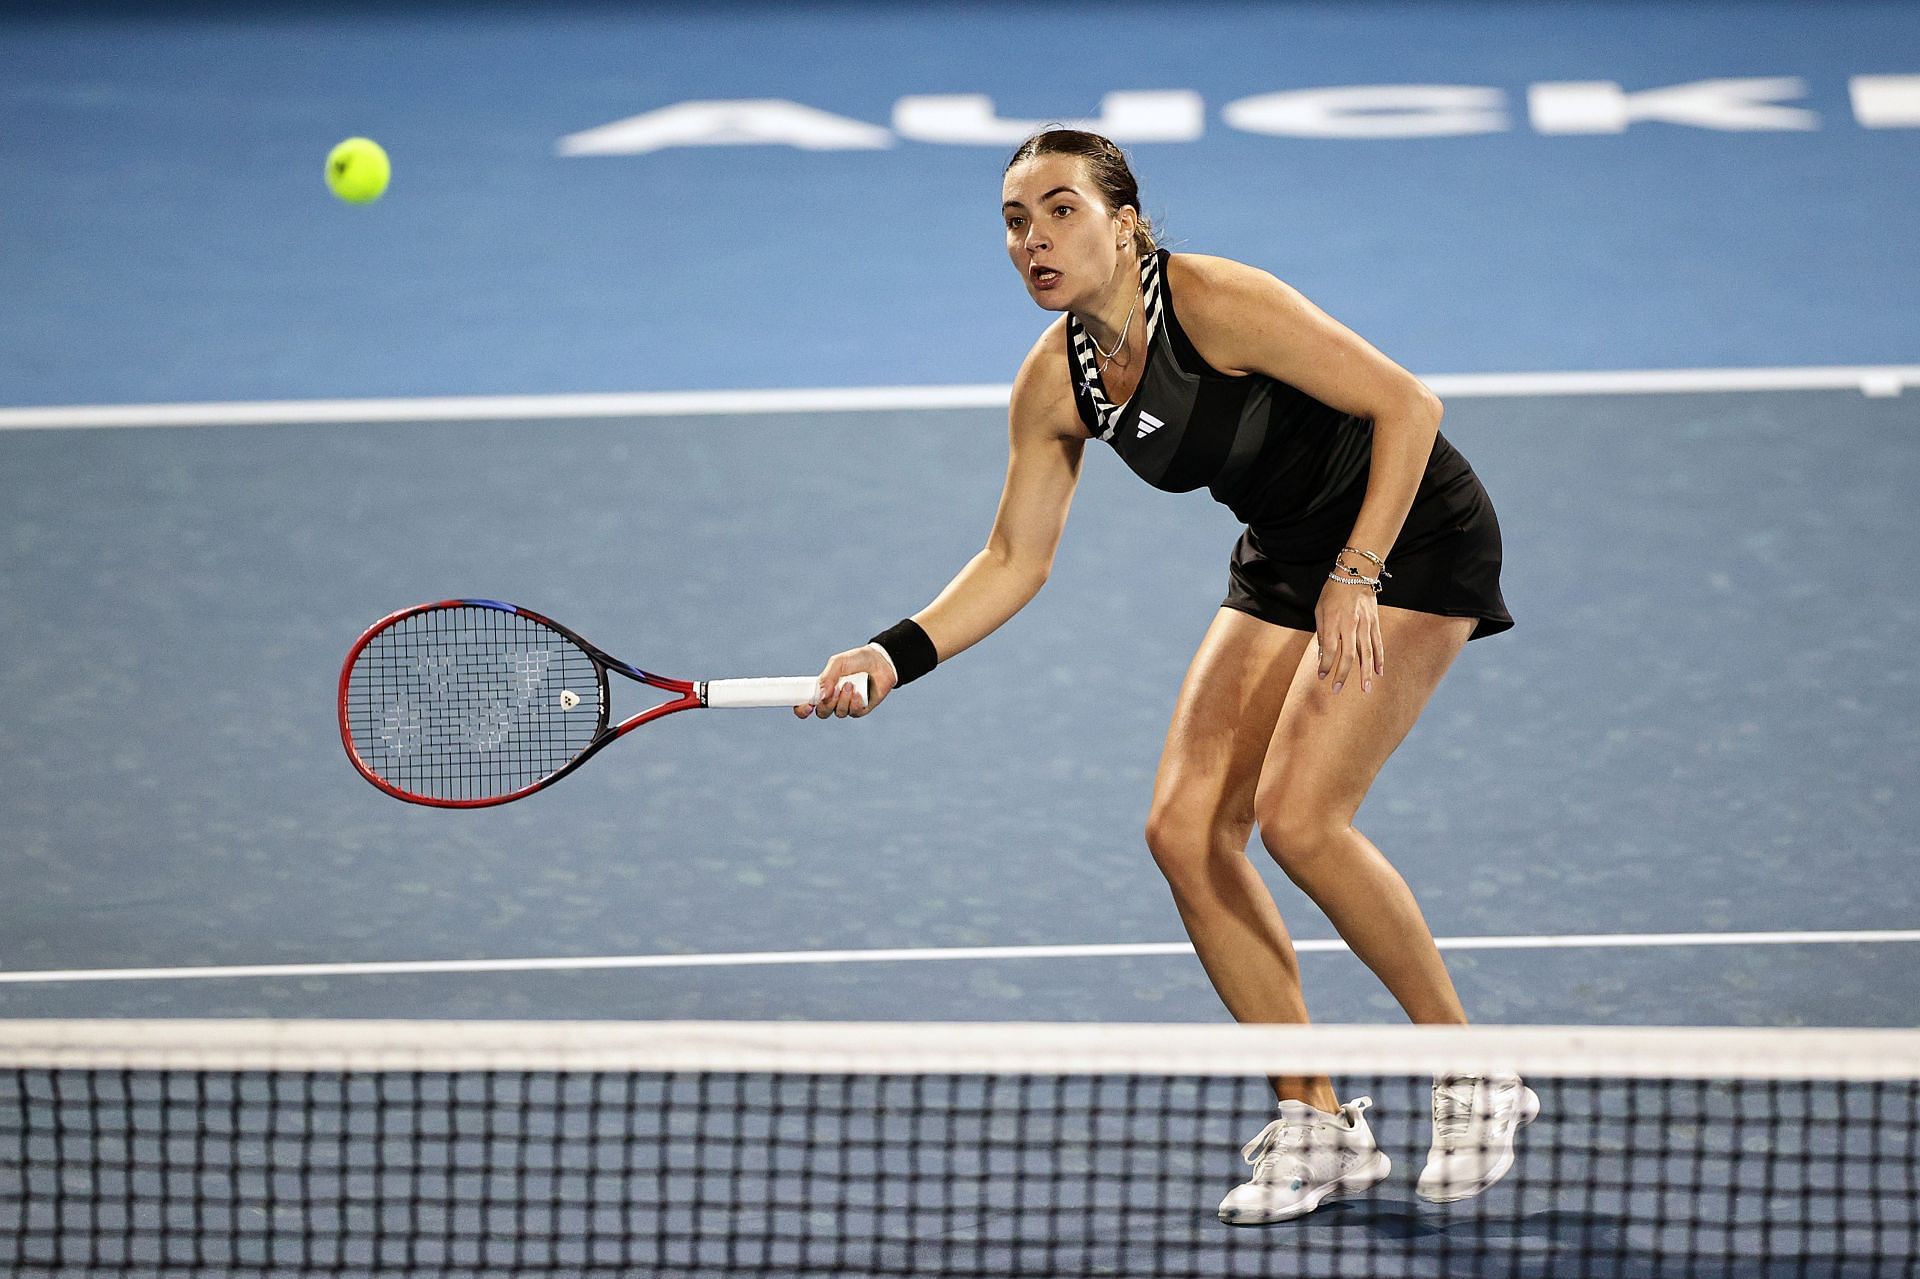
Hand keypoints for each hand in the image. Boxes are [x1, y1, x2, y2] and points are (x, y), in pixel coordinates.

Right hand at [794, 643, 897, 719]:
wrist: (881, 661)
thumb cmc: (857, 660)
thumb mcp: (838, 663)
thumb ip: (827, 677)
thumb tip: (820, 696)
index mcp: (824, 688)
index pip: (807, 703)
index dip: (802, 709)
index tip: (806, 706)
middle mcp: (834, 699)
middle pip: (822, 713)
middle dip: (826, 704)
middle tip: (835, 690)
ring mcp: (848, 705)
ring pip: (839, 713)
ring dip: (843, 700)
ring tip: (851, 684)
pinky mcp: (861, 709)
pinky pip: (854, 713)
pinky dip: (855, 703)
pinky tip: (859, 692)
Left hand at [1314, 580, 1382, 695]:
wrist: (1356, 573)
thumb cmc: (1333, 591)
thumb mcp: (1320, 609)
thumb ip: (1322, 632)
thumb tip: (1324, 654)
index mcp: (1333, 621)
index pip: (1330, 649)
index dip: (1325, 665)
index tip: (1321, 676)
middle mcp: (1350, 625)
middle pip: (1348, 655)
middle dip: (1342, 675)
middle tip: (1337, 690)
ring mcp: (1365, 625)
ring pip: (1366, 653)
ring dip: (1365, 673)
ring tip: (1365, 689)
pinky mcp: (1375, 623)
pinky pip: (1378, 644)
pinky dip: (1379, 659)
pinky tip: (1379, 672)